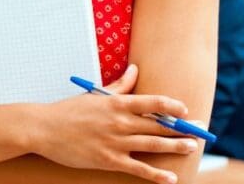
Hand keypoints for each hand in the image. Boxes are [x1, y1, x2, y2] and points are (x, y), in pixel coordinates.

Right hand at [33, 65, 196, 183]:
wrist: (44, 129)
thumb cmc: (68, 111)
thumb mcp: (94, 94)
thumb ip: (119, 85)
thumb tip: (135, 70)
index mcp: (117, 103)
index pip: (154, 103)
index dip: (173, 106)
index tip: (185, 110)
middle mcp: (120, 122)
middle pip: (159, 125)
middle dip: (182, 128)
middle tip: (200, 130)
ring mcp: (115, 142)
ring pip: (154, 145)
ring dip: (176, 146)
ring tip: (192, 147)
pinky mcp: (108, 160)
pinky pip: (138, 168)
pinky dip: (156, 174)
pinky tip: (171, 176)